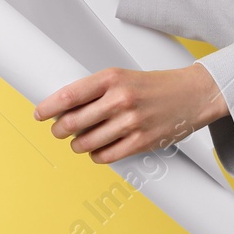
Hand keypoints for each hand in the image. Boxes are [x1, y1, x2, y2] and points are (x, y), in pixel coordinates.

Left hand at [32, 64, 230, 165]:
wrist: (194, 94)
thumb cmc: (157, 86)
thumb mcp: (124, 77)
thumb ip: (96, 90)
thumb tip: (64, 108)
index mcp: (113, 78)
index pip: (69, 95)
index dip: (47, 108)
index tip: (39, 114)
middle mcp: (121, 99)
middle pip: (72, 123)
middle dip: (60, 130)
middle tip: (59, 130)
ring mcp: (131, 122)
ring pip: (85, 143)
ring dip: (78, 145)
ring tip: (82, 140)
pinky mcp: (142, 142)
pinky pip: (105, 156)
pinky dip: (97, 155)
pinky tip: (100, 149)